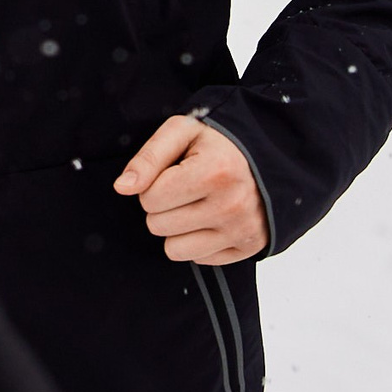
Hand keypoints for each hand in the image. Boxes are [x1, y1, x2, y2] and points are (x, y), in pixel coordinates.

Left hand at [114, 114, 268, 265]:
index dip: (153, 184)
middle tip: (185, 188)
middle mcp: (232, 204)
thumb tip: (123, 187)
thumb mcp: (182, 132)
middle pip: (158, 226)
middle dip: (163, 207)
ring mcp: (242, 229)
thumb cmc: (219, 143)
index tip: (172, 173)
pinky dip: (200, 241)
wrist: (268, 157)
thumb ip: (148, 157)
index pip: (150, 198)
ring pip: (174, 249)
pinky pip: (199, 259)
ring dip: (177, 229)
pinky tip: (213, 218)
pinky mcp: (248, 248)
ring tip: (196, 205)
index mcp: (215, 171)